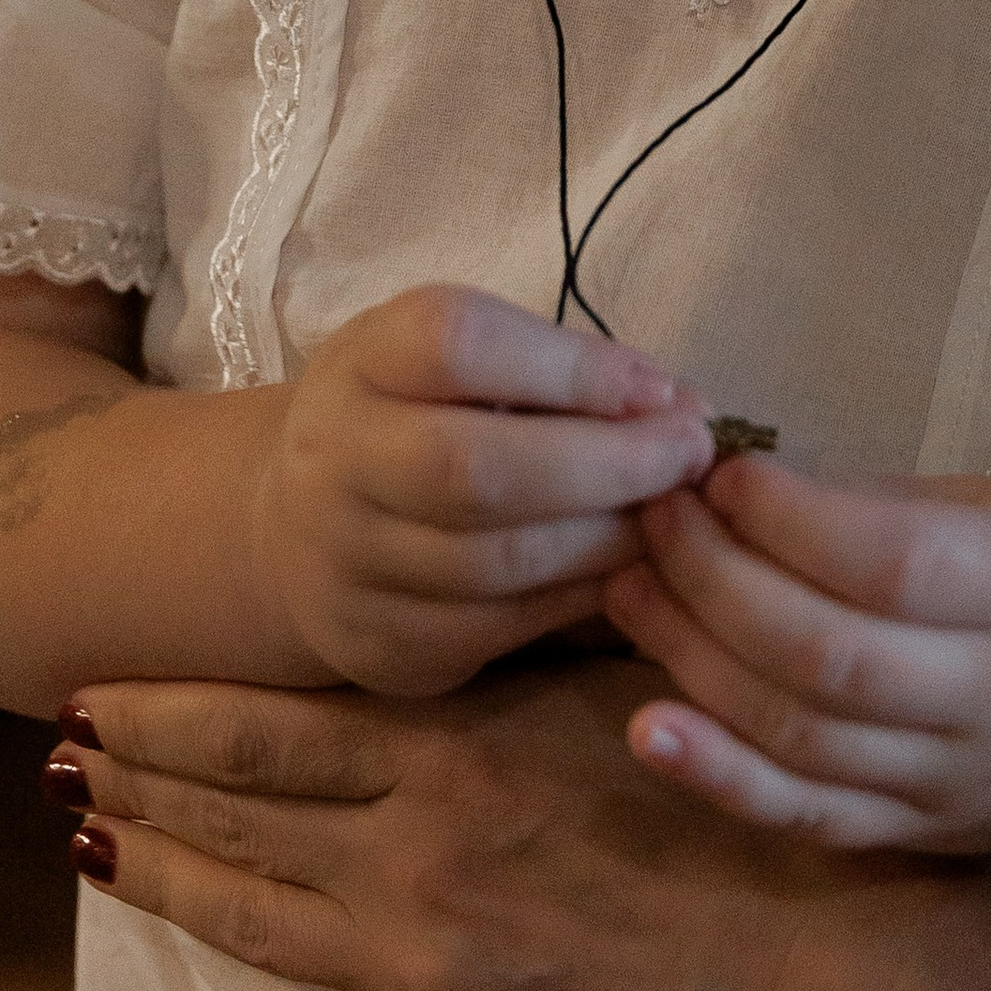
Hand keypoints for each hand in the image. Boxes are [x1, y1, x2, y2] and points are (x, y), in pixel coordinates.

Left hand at [57, 661, 990, 990]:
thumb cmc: (769, 832)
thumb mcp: (654, 696)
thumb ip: (558, 645)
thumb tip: (511, 567)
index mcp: (460, 754)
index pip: (275, 723)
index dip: (174, 707)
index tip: (95, 687)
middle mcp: (412, 855)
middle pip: (240, 809)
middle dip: (141, 776)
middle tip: (57, 758)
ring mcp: (420, 973)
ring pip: (255, 919)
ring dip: (168, 881)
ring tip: (91, 853)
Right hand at [244, 288, 717, 695]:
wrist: (297, 533)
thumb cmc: (415, 421)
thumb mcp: (465, 366)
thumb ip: (563, 372)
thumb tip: (684, 408)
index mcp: (363, 362)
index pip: (457, 346)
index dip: (572, 368)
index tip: (660, 390)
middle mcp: (338, 459)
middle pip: (475, 469)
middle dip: (608, 463)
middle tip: (692, 456)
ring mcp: (349, 561)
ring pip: (496, 562)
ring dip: (610, 539)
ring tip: (677, 517)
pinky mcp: (383, 644)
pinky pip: (501, 626)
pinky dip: (581, 596)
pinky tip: (629, 570)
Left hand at [601, 460, 990, 849]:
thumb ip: (875, 505)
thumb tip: (733, 488)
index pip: (893, 566)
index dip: (790, 521)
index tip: (719, 474)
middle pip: (829, 657)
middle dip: (716, 582)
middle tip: (653, 520)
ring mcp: (952, 782)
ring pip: (803, 738)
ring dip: (695, 662)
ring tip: (627, 590)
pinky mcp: (915, 839)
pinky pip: (807, 818)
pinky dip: (719, 779)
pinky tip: (648, 730)